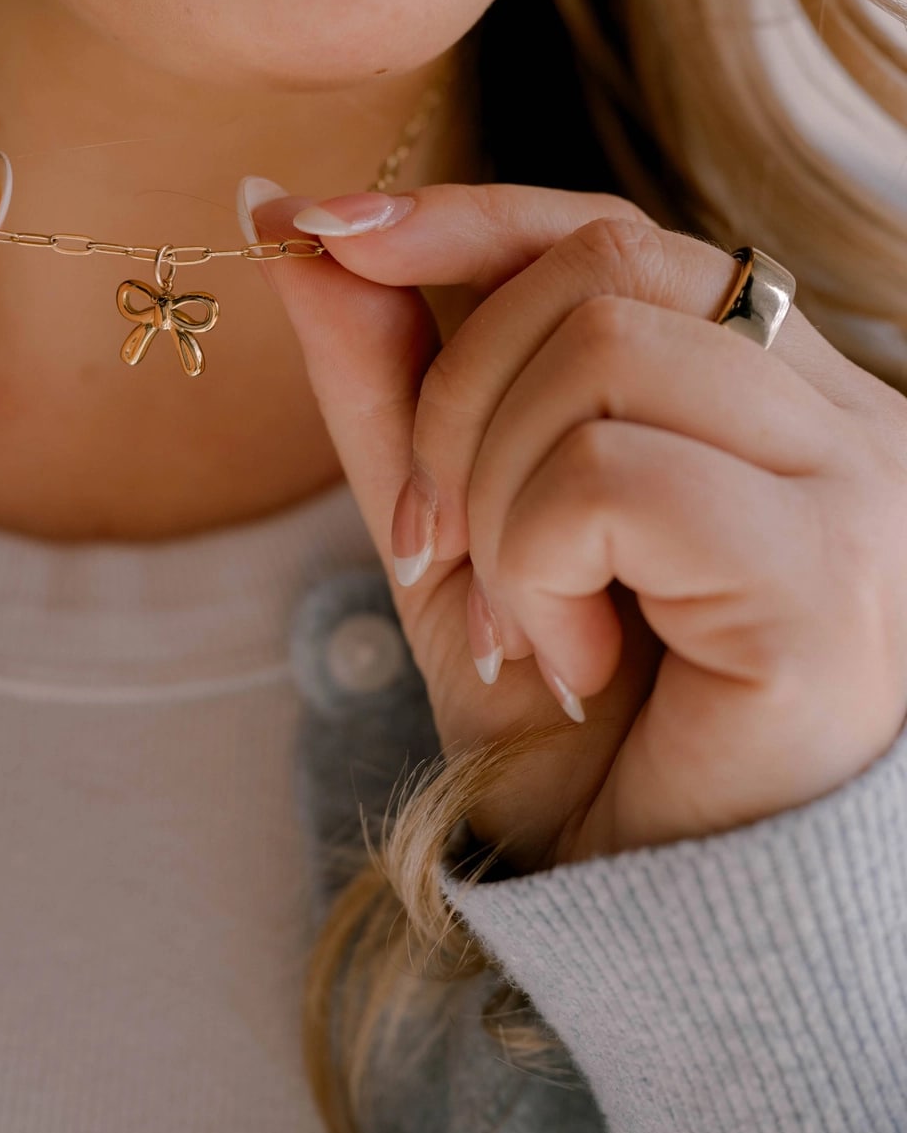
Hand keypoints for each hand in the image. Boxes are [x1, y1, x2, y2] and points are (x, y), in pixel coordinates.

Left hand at [245, 181, 906, 870]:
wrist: (657, 916)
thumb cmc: (577, 721)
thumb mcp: (450, 521)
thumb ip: (387, 373)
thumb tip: (283, 218)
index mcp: (768, 387)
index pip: (613, 232)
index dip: (465, 216)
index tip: (322, 231)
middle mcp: (841, 411)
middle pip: (600, 269)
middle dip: (456, 400)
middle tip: (438, 549)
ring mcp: (856, 481)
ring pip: (598, 356)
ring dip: (498, 501)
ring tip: (527, 623)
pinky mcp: (828, 570)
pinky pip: (610, 476)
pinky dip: (538, 568)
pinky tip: (576, 659)